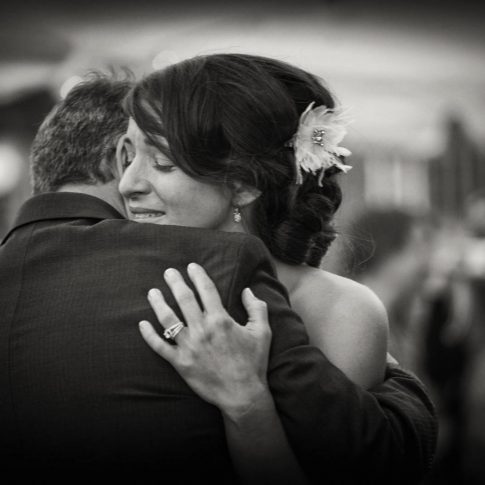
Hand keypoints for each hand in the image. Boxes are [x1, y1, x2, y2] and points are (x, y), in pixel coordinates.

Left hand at [139, 263, 271, 419]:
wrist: (242, 395)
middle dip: (175, 282)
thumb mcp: (262, 332)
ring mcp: (188, 346)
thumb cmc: (254, 362)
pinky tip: (142, 323)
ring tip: (152, 292)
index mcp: (221, 320)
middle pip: (184, 299)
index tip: (191, 266)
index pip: (206, 290)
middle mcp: (202, 330)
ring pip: (168, 319)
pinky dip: (149, 335)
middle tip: (168, 272)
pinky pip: (159, 347)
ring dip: (158, 303)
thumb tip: (247, 290)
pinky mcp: (180, 363)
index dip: (198, 275)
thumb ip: (257, 308)